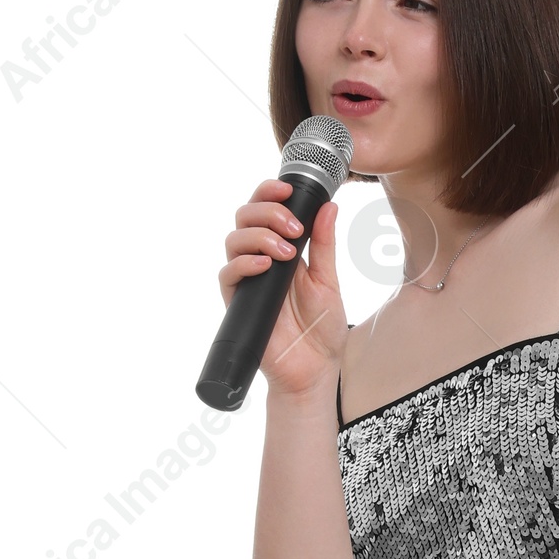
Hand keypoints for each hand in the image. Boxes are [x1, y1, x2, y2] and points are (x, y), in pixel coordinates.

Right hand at [218, 179, 345, 398]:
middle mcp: (260, 259)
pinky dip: (245, 263)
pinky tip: (266, 265)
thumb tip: (329, 207)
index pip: (265, 209)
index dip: (269, 192)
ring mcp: (248, 279)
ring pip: (234, 239)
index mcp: (282, 249)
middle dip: (267, 212)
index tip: (288, 188)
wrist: (315, 369)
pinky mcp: (238, 302)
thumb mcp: (329, 280)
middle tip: (294, 228)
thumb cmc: (322, 329)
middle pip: (245, 216)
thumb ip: (324, 245)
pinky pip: (228, 274)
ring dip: (259, 236)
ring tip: (286, 252)